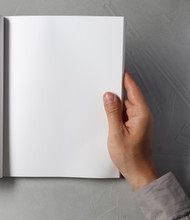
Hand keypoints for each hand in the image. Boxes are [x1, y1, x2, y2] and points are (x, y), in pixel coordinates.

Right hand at [103, 72, 157, 189]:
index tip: (116, 71)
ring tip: (103, 111)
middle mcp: (142, 116)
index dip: (124, 79)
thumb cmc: (131, 157)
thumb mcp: (116, 133)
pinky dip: (114, 115)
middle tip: (102, 91)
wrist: (138, 173)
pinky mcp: (133, 127)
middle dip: (114, 94)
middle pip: (127, 97)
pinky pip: (123, 115)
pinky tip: (107, 120)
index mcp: (142, 114)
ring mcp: (138, 122)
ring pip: (124, 107)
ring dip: (113, 107)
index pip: (133, 90)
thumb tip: (109, 96)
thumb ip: (112, 112)